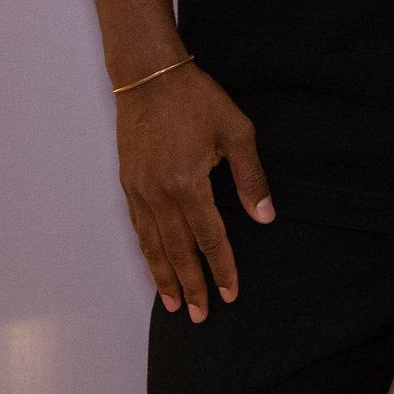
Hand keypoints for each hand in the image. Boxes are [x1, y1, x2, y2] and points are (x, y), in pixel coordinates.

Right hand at [114, 62, 273, 320]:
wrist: (148, 77)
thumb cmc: (196, 100)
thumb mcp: (236, 132)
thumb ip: (250, 178)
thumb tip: (265, 216)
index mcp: (189, 185)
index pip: (210, 239)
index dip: (223, 268)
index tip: (231, 293)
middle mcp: (160, 195)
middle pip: (179, 252)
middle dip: (192, 285)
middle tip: (202, 315)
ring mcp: (140, 192)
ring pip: (153, 246)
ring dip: (164, 278)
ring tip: (174, 305)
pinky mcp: (129, 184)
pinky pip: (138, 229)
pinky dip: (146, 253)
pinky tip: (153, 265)